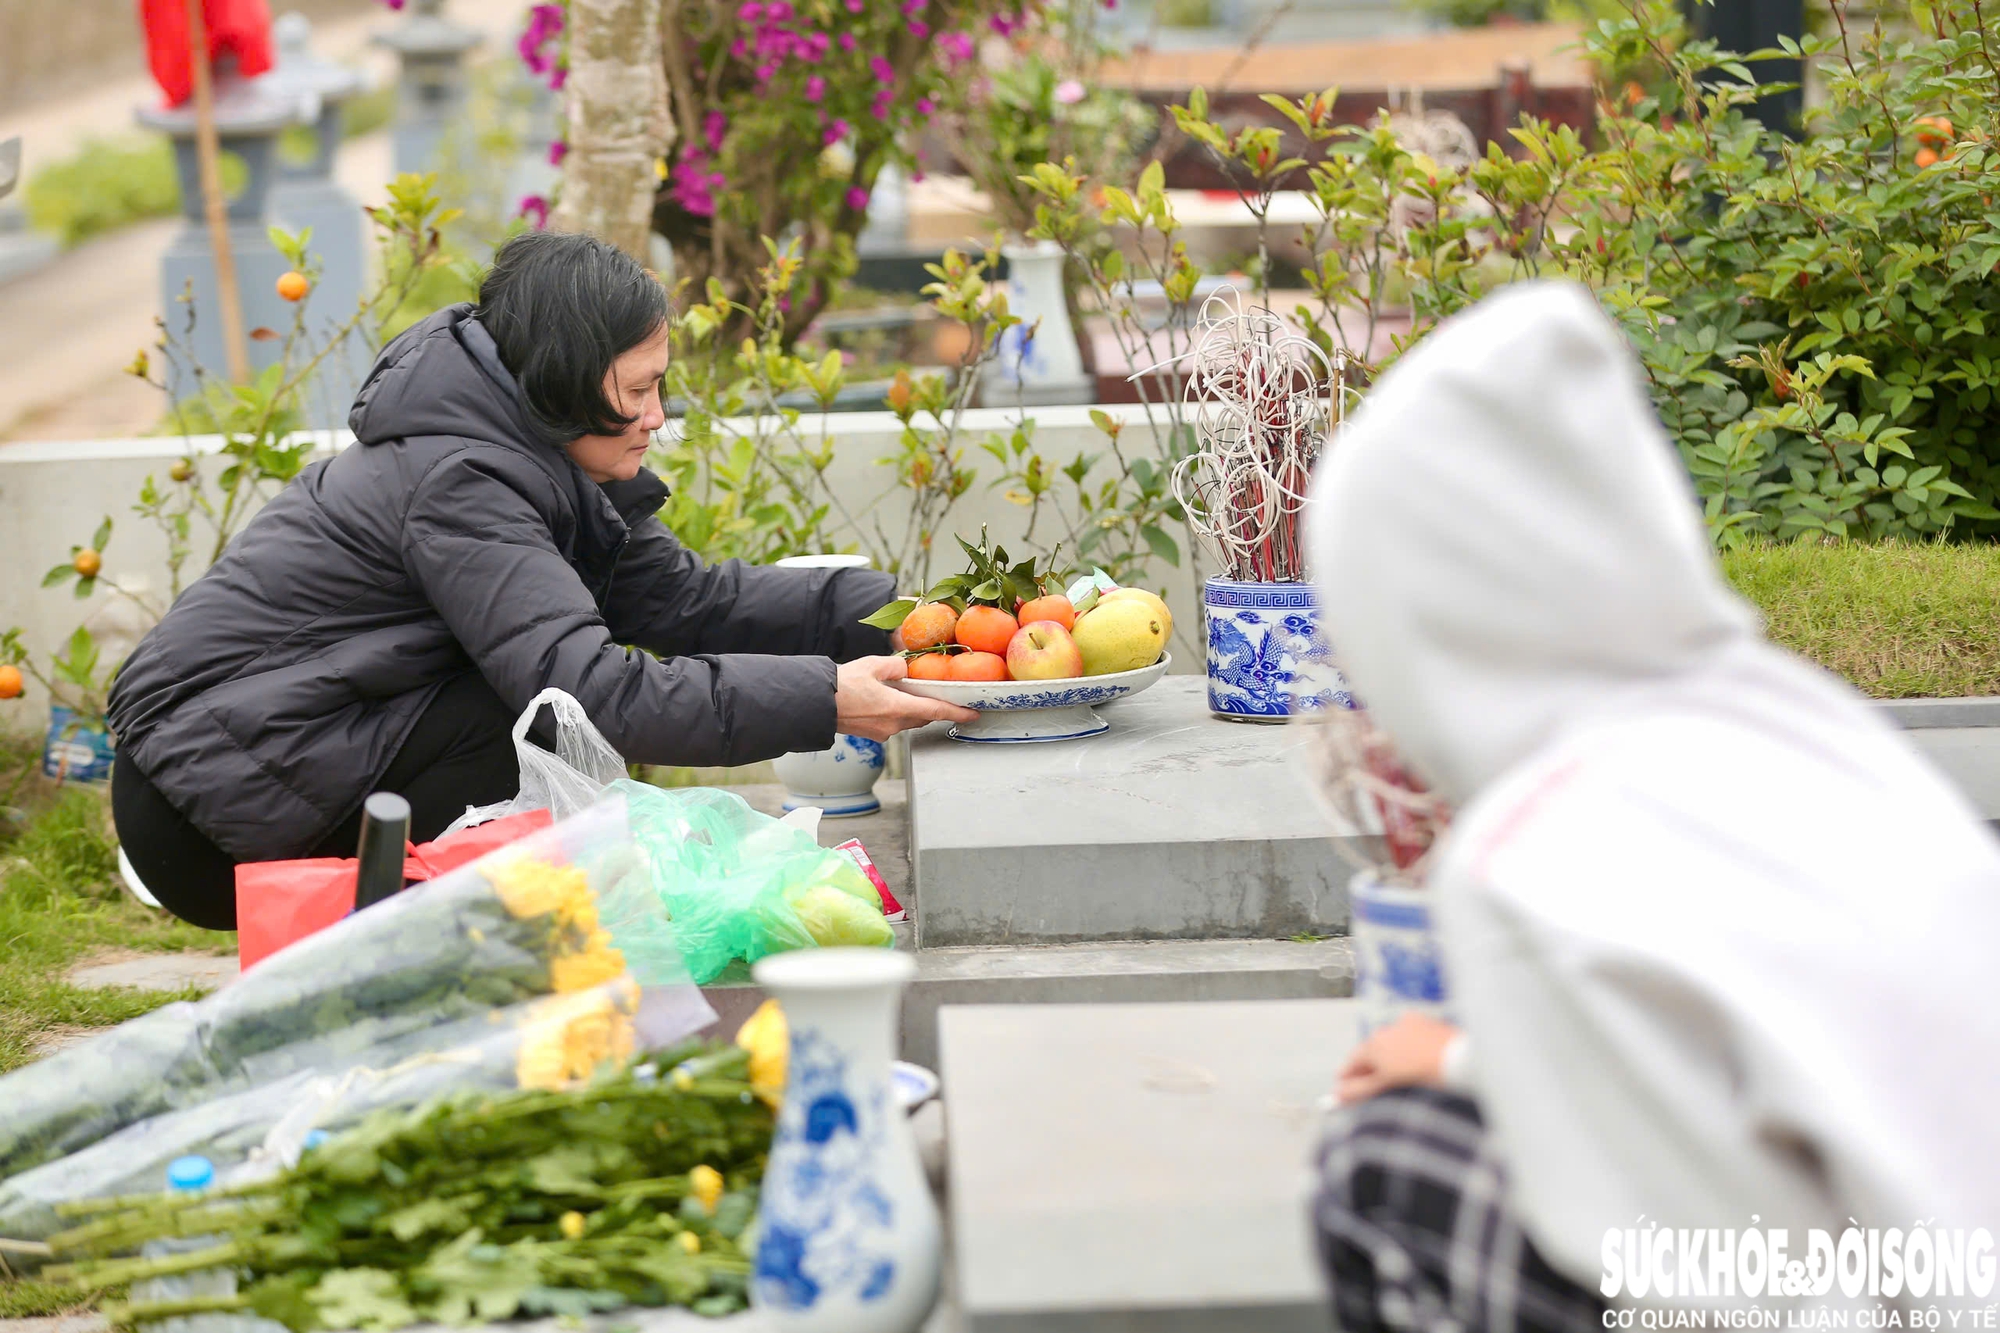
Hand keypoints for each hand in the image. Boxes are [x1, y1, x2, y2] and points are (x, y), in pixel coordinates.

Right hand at [835, 656, 977, 739]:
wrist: (815, 703)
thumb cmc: (842, 685)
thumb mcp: (873, 665)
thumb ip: (896, 666)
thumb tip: (904, 671)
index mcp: (897, 708)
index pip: (936, 711)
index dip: (958, 712)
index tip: (973, 714)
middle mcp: (893, 724)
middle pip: (923, 716)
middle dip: (932, 706)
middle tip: (937, 693)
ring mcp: (882, 732)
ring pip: (907, 720)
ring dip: (911, 708)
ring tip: (904, 691)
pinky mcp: (871, 734)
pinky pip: (892, 722)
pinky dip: (896, 712)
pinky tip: (885, 699)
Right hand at [1337, 1014, 1459, 1104]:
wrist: (1462, 1061)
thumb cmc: (1425, 1075)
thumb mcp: (1387, 1086)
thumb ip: (1359, 1090)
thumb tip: (1339, 1095)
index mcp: (1374, 1044)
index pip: (1352, 1061)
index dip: (1347, 1077)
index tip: (1343, 1088)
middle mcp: (1387, 1029)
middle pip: (1371, 1052)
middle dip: (1369, 1069)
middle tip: (1371, 1087)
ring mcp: (1406, 1024)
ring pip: (1390, 1043)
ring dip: (1388, 1057)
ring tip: (1398, 1076)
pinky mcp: (1424, 1023)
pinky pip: (1408, 1036)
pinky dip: (1407, 1047)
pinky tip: (1416, 1060)